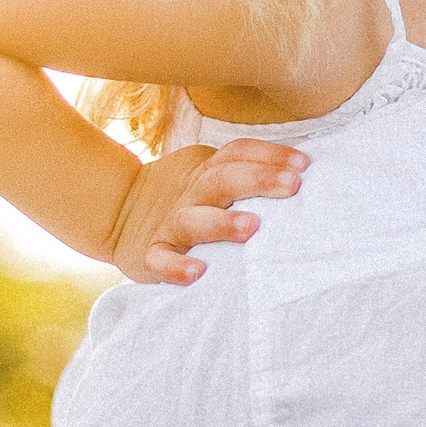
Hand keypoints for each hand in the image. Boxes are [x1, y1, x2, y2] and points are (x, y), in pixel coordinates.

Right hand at [106, 139, 306, 283]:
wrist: (121, 213)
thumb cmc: (190, 199)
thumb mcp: (211, 176)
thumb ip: (246, 174)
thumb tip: (303, 173)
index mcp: (207, 171)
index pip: (238, 153)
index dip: (269, 154)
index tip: (304, 164)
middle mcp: (191, 193)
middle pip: (222, 179)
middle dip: (258, 180)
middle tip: (293, 185)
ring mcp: (170, 223)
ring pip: (193, 219)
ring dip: (222, 222)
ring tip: (252, 227)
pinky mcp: (151, 254)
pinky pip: (160, 260)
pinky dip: (175, 266)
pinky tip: (197, 273)